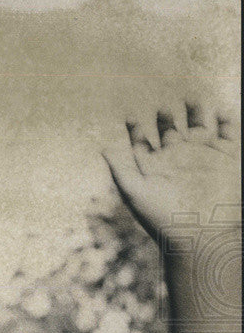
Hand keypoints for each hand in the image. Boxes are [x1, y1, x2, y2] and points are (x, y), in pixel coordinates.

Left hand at [102, 99, 240, 248]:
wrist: (201, 234)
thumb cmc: (164, 218)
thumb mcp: (135, 193)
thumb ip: (120, 170)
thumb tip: (103, 147)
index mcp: (154, 167)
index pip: (142, 142)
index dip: (135, 128)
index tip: (131, 115)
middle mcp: (177, 160)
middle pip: (169, 129)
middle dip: (165, 117)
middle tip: (163, 108)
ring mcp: (202, 156)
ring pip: (199, 125)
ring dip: (196, 111)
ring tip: (191, 97)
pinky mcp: (226, 157)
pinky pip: (229, 131)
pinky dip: (226, 118)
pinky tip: (220, 110)